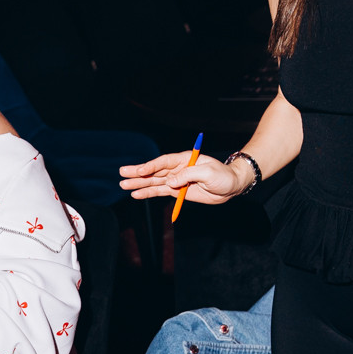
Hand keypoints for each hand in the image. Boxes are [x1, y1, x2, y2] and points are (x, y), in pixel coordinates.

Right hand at [120, 151, 245, 203]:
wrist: (230, 186)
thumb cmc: (222, 175)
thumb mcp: (208, 172)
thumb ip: (189, 175)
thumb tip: (171, 182)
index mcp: (185, 159)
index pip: (164, 161)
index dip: (151, 166)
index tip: (140, 170)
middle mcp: (178, 168)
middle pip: (155, 170)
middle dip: (138, 172)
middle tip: (122, 173)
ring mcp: (176, 179)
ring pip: (154, 181)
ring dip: (139, 184)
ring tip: (124, 185)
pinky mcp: (177, 191)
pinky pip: (160, 191)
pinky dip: (148, 193)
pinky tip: (136, 194)